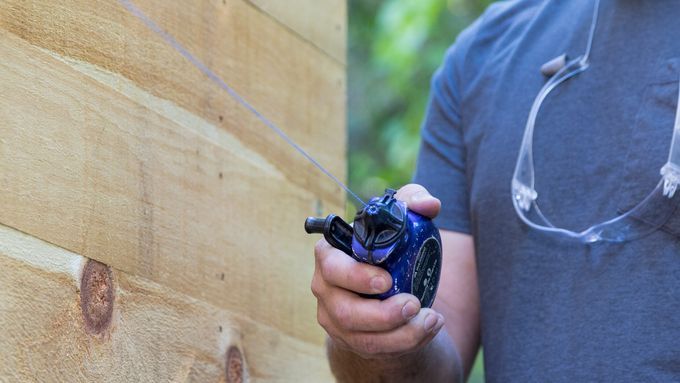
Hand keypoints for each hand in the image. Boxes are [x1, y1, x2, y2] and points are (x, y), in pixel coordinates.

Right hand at [311, 184, 444, 358]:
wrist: (387, 286)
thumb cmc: (389, 247)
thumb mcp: (400, 218)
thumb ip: (412, 201)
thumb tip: (428, 205)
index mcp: (330, 256)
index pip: (331, 266)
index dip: (355, 276)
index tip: (386, 280)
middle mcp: (326, 290)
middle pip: (343, 310)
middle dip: (380, 314)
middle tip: (413, 303)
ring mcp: (337, 319)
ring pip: (361, 337)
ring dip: (400, 333)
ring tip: (430, 318)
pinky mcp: (354, 340)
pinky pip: (377, 350)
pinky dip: (407, 342)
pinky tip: (428, 327)